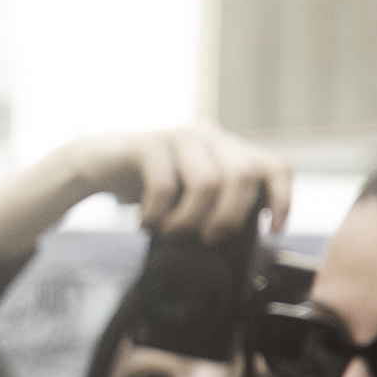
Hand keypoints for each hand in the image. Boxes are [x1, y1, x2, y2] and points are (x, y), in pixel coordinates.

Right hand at [61, 127, 291, 241]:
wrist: (95, 164)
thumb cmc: (147, 184)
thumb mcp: (188, 196)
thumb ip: (217, 205)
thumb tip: (246, 240)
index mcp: (227, 149)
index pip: (273, 167)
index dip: (281, 199)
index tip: (273, 230)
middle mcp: (209, 137)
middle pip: (244, 176)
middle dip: (230, 216)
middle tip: (208, 238)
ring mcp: (178, 137)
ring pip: (208, 183)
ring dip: (190, 220)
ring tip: (171, 232)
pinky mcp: (147, 143)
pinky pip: (164, 185)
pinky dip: (157, 215)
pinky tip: (146, 223)